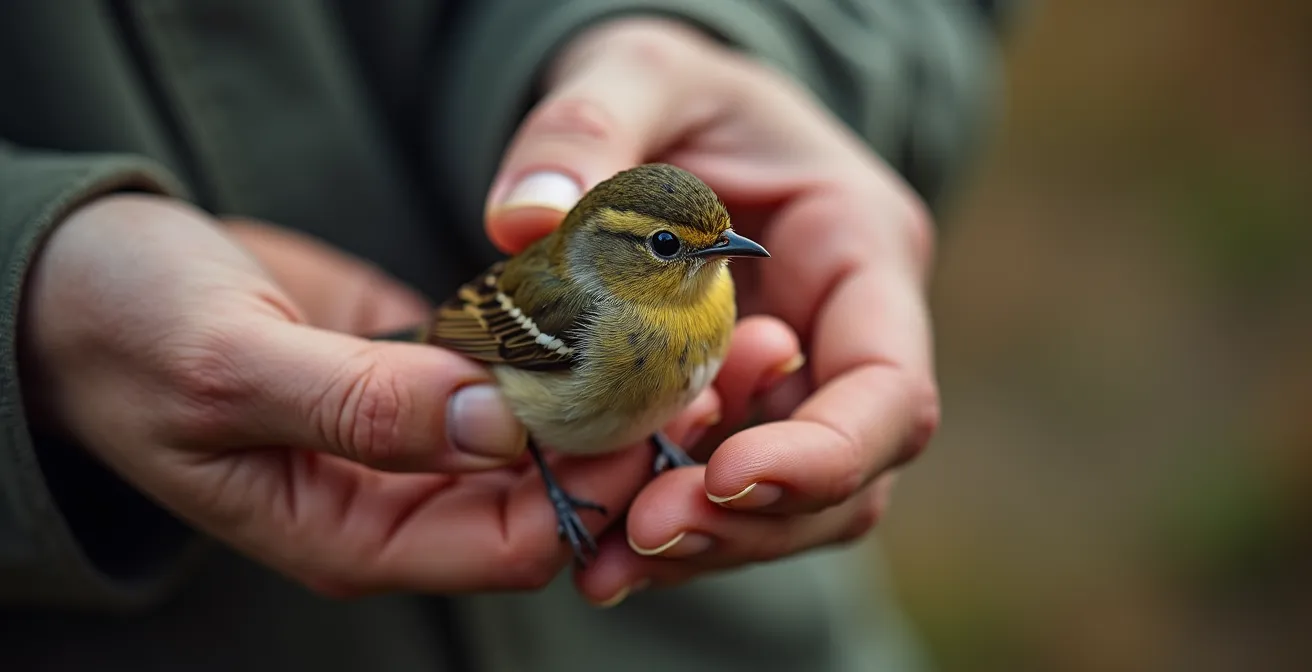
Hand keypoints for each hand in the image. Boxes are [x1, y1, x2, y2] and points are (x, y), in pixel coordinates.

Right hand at [17, 195, 716, 595]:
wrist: (80, 283)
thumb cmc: (127, 337)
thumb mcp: (227, 371)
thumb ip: (358, 405)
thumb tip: (498, 427)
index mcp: (351, 535)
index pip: (509, 542)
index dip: (586, 487)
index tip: (645, 412)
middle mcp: (398, 500)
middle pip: (547, 497)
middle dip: (622, 445)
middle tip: (697, 369)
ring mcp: (416, 440)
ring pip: (543, 437)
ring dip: (609, 393)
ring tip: (683, 336)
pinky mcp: (424, 377)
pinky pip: (514, 375)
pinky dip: (564, 348)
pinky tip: (617, 303)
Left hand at [483, 18, 940, 602]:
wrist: (675, 121)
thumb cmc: (676, 87)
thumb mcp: (637, 72)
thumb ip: (586, 126)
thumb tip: (521, 220)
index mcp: (862, 249)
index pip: (890, 388)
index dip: (826, 451)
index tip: (725, 474)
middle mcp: (847, 335)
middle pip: (849, 474)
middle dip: (752, 517)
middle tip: (641, 532)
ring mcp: (799, 386)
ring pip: (790, 507)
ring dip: (706, 544)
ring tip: (603, 562)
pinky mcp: (742, 419)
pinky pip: (726, 497)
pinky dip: (670, 529)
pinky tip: (599, 548)